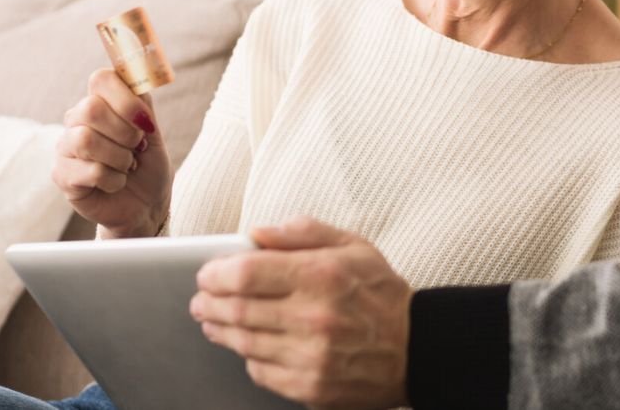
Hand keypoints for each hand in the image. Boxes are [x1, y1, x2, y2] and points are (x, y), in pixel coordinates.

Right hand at [51, 68, 170, 237]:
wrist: (146, 205)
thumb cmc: (148, 165)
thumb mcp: (153, 133)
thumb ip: (143, 105)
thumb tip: (138, 81)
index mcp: (100, 102)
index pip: (101, 79)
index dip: (126, 99)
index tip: (146, 123)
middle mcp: (77, 120)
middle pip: (90, 108)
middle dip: (125, 133)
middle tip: (137, 148)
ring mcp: (65, 147)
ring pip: (85, 139)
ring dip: (119, 158)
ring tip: (127, 167)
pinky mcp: (61, 175)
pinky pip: (89, 170)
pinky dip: (114, 180)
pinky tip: (116, 184)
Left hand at [190, 216, 412, 409]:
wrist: (419, 349)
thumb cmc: (381, 292)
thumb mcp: (353, 246)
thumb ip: (303, 233)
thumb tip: (255, 233)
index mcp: (322, 275)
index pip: (246, 273)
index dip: (216, 273)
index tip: (206, 273)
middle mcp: (315, 317)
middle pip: (237, 309)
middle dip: (209, 303)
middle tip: (200, 300)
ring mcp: (312, 356)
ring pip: (243, 342)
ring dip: (220, 330)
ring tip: (213, 321)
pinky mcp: (311, 386)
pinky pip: (260, 372)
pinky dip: (248, 356)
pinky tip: (248, 345)